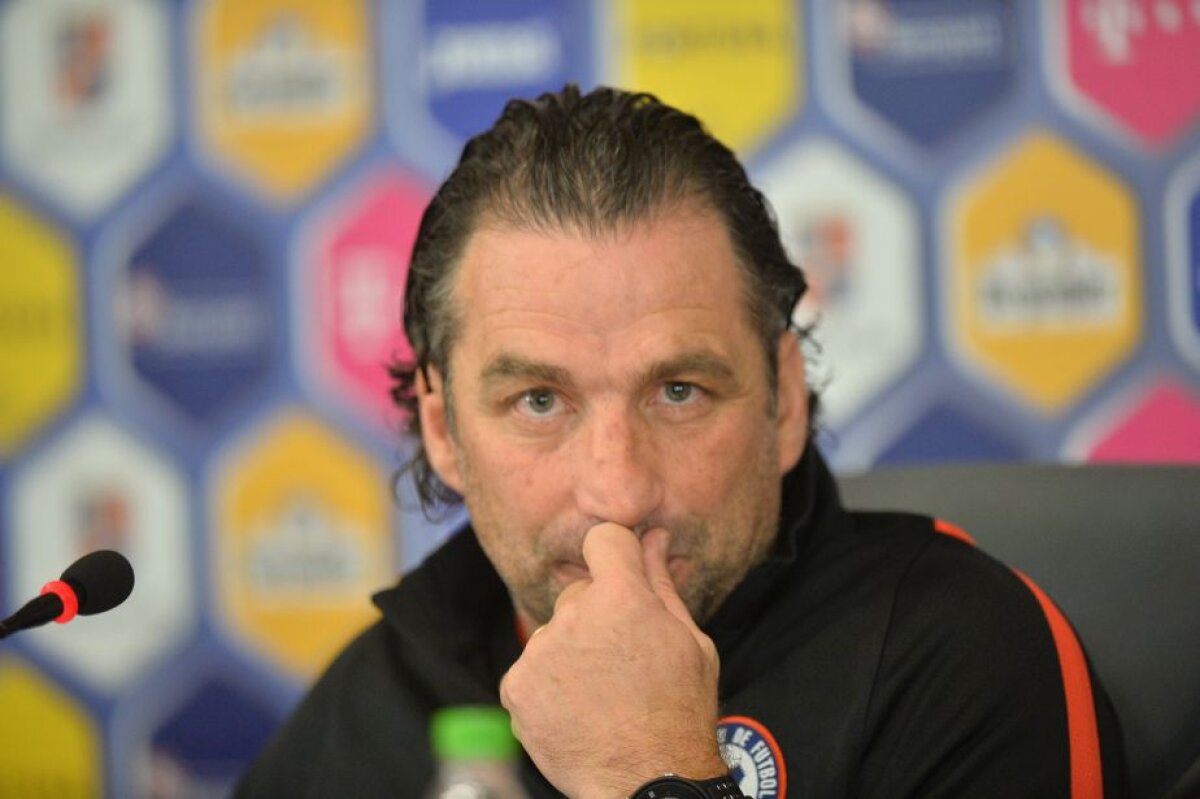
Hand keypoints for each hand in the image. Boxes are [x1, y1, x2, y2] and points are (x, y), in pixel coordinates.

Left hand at [499, 523, 726, 798]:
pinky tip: (576, 710)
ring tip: (600, 693)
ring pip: (554, 633)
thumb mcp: (689, 640)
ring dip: (571, 652)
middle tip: (622, 659)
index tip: (621, 576)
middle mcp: (573, 616)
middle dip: (596, 615)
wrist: (646, 780)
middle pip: (577, 593)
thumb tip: (653, 537)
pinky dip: (548, 685)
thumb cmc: (679, 711)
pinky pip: (531, 669)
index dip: (615, 555)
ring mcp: (540, 652)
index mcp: (622, 597)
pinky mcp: (516, 686)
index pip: (603, 538)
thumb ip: (661, 583)